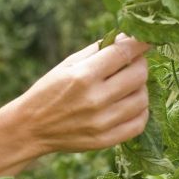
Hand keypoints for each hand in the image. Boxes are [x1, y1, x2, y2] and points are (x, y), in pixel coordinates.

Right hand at [10, 34, 151, 155]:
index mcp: (83, 76)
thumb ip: (97, 51)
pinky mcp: (106, 140)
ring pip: (143, 98)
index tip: (147, 39)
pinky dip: (140, 110)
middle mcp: (95, 99)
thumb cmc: (49, 91)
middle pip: (139, 75)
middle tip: (132, 62)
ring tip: (127, 85)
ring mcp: (102, 122)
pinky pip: (139, 123)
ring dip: (140, 88)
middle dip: (140, 64)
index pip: (124, 53)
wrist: (31, 128)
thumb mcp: (67, 64)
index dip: (140, 43)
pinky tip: (129, 104)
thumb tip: (127, 38)